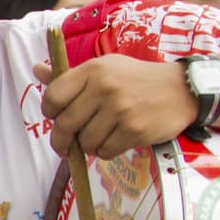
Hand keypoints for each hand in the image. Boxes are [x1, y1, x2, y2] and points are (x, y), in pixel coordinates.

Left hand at [35, 52, 194, 158]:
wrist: (182, 90)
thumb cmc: (135, 80)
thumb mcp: (105, 68)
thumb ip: (70, 75)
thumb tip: (37, 70)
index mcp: (93, 70)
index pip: (53, 97)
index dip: (49, 112)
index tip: (56, 117)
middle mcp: (105, 87)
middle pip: (64, 125)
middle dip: (62, 139)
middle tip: (65, 144)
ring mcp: (120, 109)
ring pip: (84, 142)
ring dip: (88, 145)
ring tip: (100, 136)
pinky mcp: (134, 129)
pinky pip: (105, 152)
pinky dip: (105, 151)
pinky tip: (115, 140)